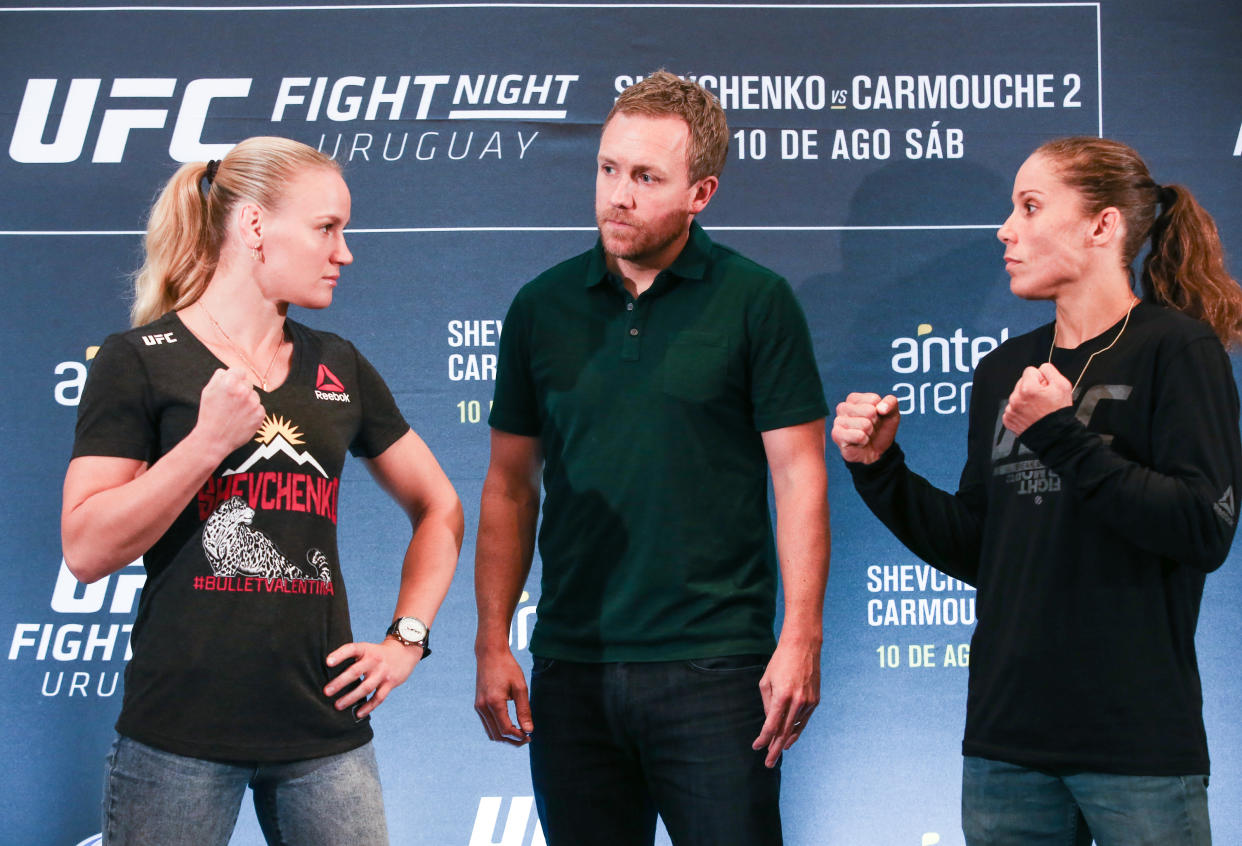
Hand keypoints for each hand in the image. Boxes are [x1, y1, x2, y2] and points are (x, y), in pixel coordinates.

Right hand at [193, 367, 264, 457]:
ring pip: (254, 396)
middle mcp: (243, 390)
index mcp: (229, 382)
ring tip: (234, 413)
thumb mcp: (208, 391)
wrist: (214, 439)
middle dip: (241, 390)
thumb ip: (219, 377)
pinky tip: (241, 419)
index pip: (239, 371)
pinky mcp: (260, 415)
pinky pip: (259, 408)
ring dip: (247, 402)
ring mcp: (253, 403)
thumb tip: (229, 371)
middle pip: (248, 383)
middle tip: (230, 403)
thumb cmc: (209, 414)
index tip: (231, 387)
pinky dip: (252, 413)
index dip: (234, 378)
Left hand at [324, 638, 420, 717]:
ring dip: (351, 698)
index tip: (327, 662)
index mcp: (366, 649)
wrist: (404, 651)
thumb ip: (352, 657)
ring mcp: (383, 672)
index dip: (339, 655)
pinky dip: (368, 707)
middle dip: (340, 682)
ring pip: (366, 687)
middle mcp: (374, 660)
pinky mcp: (390, 683)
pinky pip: (379, 697)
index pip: (351, 649)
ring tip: (337, 706)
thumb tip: (327, 671)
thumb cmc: (377, 653)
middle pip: (356, 671)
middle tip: (326, 691)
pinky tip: (358, 713)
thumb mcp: (366, 649)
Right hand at [474, 648, 532, 744]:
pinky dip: (498, 730)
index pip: (505, 729)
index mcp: (494, 702)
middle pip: (497, 735)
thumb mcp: (520, 687)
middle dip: (512, 740)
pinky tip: (510, 726)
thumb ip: (524, 710)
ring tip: (520, 734)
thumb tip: (529, 730)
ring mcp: (478, 707)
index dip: (518, 736)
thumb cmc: (508, 668)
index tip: (529, 735)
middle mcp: (483, 707)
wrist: (490, 654)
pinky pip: (487, 725)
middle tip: (527, 738)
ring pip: (491, 733)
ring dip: (505, 737)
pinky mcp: (478, 705)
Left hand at [752, 639, 820, 767]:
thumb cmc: (780, 662)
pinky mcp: (815, 701)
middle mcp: (797, 702)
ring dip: (785, 741)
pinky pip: (804, 720)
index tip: (756, 747)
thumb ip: (767, 704)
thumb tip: (770, 722)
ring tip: (777, 753)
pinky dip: (796, 730)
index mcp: (782, 697)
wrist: (803, 647)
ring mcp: (808, 702)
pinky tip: (789, 739)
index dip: (763, 739)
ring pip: (795, 728)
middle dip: (774, 749)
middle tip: (768, 764)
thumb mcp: (766, 681)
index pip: (771, 726)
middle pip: (784, 732)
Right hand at [831, 392, 899, 463]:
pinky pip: (859, 436)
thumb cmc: (880, 429)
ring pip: (864, 424)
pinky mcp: (837, 435)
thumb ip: (891, 402)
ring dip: (869, 433)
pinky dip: (864, 441)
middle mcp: (843, 407)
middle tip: (870, 428)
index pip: (874, 400)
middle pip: (869, 411)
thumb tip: (881, 408)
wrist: (876, 451)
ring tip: (864, 435)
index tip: (876, 418)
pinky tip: (859, 442)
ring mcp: (838, 421)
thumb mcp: (892, 413)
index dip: (880, 411)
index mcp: (854, 398)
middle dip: (874, 423)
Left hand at [1003, 363, 1071, 435]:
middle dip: (1032, 388)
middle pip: (1022, 383)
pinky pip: (1012, 408)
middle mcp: (1016, 398)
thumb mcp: (1063, 385)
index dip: (1040, 378)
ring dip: (1026, 399)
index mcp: (1028, 388)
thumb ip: (1050, 371)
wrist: (1055, 436)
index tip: (1045, 387)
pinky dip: (1020, 410)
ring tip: (1037, 409)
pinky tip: (1030, 415)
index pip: (1030, 371)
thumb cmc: (1058, 412)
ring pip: (1017, 395)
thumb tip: (1041, 368)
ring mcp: (1011, 409)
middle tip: (1043, 399)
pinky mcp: (1008, 419)